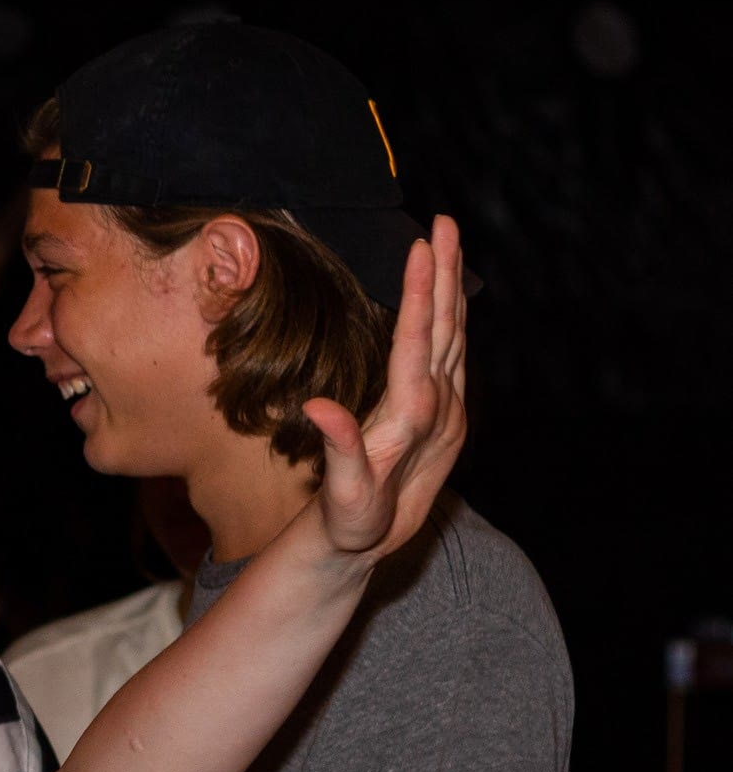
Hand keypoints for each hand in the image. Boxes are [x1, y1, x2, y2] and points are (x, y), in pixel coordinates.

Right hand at [305, 217, 466, 562]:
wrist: (371, 549)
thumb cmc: (350, 526)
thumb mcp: (343, 500)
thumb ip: (338, 453)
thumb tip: (318, 407)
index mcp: (415, 423)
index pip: (418, 345)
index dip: (419, 296)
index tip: (419, 251)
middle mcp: (441, 409)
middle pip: (446, 328)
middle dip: (446, 272)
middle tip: (444, 223)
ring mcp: (449, 409)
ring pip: (453, 334)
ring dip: (452, 285)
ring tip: (447, 241)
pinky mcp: (446, 411)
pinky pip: (451, 350)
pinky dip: (449, 314)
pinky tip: (446, 294)